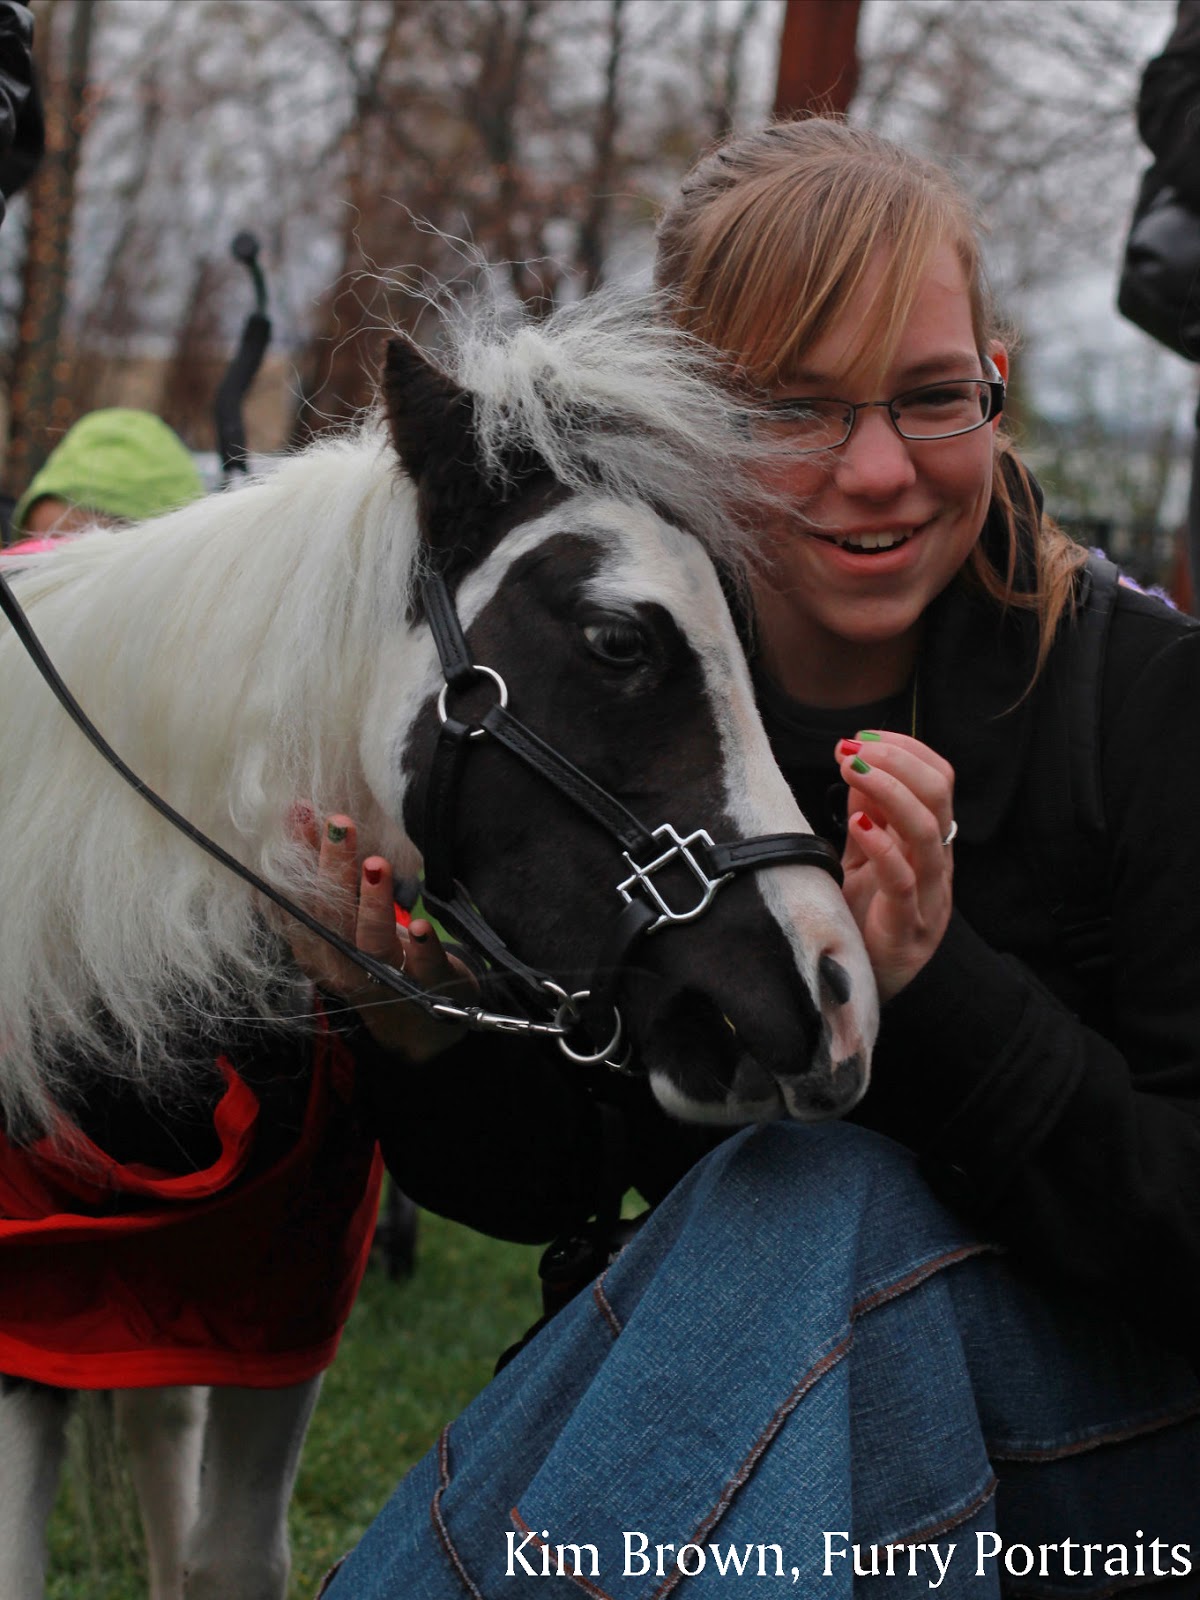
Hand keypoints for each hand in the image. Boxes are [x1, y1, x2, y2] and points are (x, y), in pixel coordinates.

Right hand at [286, 809, 476, 1060]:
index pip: (303, 899)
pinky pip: (423, 969)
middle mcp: (344, 966)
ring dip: (373, 904)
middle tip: (340, 825)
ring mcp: (385, 980)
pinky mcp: (428, 988)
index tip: (304, 816)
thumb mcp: (348, 911)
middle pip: (332, 917)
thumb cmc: (375, 955)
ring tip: (376, 866)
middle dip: (334, 869)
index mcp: (318, 947)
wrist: (419, 1022)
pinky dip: (423, 948)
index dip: (301, 859)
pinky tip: (421, 925)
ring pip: (372, 944)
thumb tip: (300, 812)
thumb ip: (325, 865)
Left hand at [834, 731, 955, 1001]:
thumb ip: (867, 815)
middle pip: (939, 795)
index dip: (906, 750)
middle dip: (896, 760)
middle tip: (853, 748)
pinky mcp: (908, 926)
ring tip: (852, 770)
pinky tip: (858, 826)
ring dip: (889, 791)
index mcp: (931, 841)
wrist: (869, 986)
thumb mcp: (866, 858)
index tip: (862, 736)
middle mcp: (937, 863)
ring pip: (928, 831)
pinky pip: (903, 880)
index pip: (938, 778)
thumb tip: (854, 763)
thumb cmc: (870, 919)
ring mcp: (928, 895)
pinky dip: (882, 848)